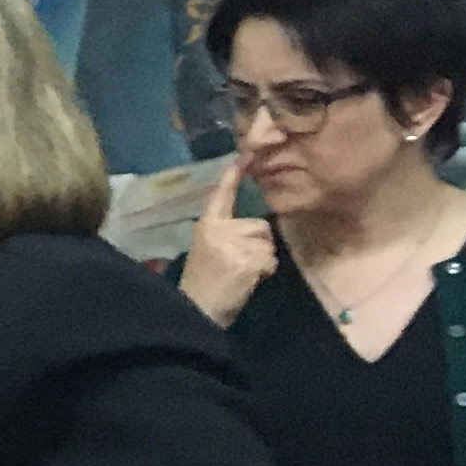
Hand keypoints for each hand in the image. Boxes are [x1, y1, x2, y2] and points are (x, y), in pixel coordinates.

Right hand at [177, 158, 276, 327]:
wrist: (196, 310)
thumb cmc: (202, 282)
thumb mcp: (208, 249)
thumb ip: (226, 234)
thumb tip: (256, 228)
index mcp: (206, 225)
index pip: (220, 195)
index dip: (232, 175)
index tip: (245, 155)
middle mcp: (219, 230)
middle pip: (259, 225)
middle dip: (258, 244)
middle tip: (240, 264)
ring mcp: (233, 245)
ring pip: (267, 243)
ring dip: (262, 260)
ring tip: (243, 274)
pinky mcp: (246, 261)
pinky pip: (270, 259)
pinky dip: (264, 272)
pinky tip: (248, 281)